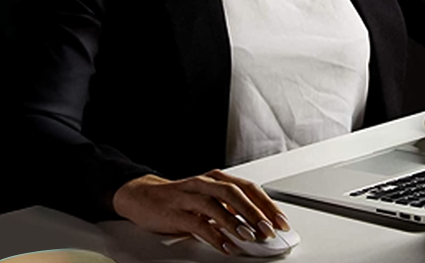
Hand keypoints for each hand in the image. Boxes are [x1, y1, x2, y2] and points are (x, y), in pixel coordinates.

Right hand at [112, 169, 289, 255]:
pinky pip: (198, 224)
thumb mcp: (209, 200)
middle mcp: (205, 184)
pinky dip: (214, 236)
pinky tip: (226, 245)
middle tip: (269, 229)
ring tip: (250, 237)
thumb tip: (259, 227)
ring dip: (236, 222)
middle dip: (255, 212)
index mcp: (217, 179)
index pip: (249, 188)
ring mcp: (190, 197)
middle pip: (235, 193)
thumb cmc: (181, 199)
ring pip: (217, 205)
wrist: (143, 196)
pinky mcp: (176, 212)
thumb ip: (231, 210)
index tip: (282, 221)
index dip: (268, 204)